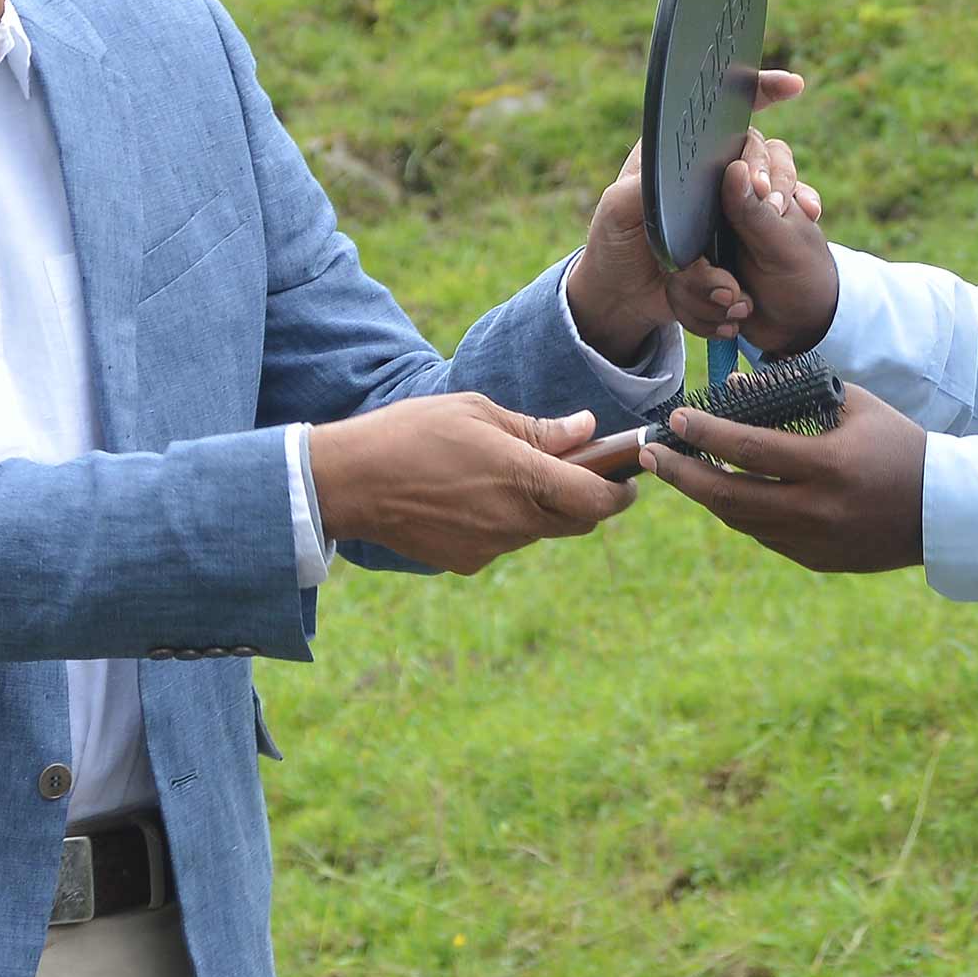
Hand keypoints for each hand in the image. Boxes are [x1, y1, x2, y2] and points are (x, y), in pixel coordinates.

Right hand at [307, 393, 642, 573]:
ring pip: (538, 531)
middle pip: (577, 522)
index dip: (621, 491)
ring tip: (504, 474)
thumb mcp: (478, 413)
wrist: (350, 483)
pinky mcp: (466, 563)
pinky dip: (503, 521)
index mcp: (524, 478)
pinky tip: (470, 495)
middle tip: (577, 470)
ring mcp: (490, 548)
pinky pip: (502, 542)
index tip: (627, 477)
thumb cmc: (412, 433)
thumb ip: (538, 429)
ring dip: (540, 508)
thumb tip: (586, 429)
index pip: (598, 500)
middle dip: (587, 500)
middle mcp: (514, 522)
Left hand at [566, 71, 811, 358]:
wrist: (624, 297)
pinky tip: (798, 227)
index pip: (723, 110)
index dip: (759, 90)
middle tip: (764, 194)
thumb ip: (641, 190)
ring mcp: (729, 203)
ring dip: (782, 195)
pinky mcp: (741, 236)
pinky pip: (775, 224)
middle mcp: (710, 170)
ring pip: (773, 186)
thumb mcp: (618, 210)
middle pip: (758, 150)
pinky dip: (790, 223)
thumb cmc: (614, 242)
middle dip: (770, 168)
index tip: (792, 85)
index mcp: (680, 150)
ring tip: (771, 217)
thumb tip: (667, 179)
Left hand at [640, 383, 923, 573]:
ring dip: (703, 493)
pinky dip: (738, 510)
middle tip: (648, 454)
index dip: (706, 433)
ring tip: (679, 468)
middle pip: (728, 494)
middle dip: (680, 473)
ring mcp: (812, 541)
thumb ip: (795, 391)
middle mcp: (815, 508)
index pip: (750, 448)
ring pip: (738, 518)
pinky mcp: (813, 560)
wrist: (941, 511)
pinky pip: (761, 534)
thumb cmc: (898, 445)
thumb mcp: (854, 405)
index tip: (674, 419)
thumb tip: (736, 383)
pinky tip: (721, 490)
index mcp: (827, 464)